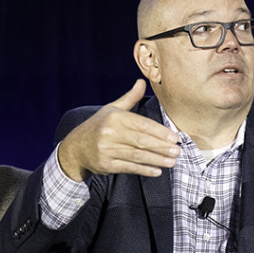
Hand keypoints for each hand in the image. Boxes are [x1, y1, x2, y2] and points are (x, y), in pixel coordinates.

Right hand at [56, 79, 179, 181]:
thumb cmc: (99, 126)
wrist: (76, 148)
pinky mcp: (105, 165)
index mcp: (114, 117)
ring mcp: (106, 150)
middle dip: (161, 147)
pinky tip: (157, 171)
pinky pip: (129, 168)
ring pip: (137, 156)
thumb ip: (130, 98)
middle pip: (141, 141)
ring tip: (172, 162)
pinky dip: (144, 170)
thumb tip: (142, 81)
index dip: (160, 132)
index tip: (175, 137)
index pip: (141, 125)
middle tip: (178, 151)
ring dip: (157, 160)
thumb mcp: (112, 109)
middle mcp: (109, 133)